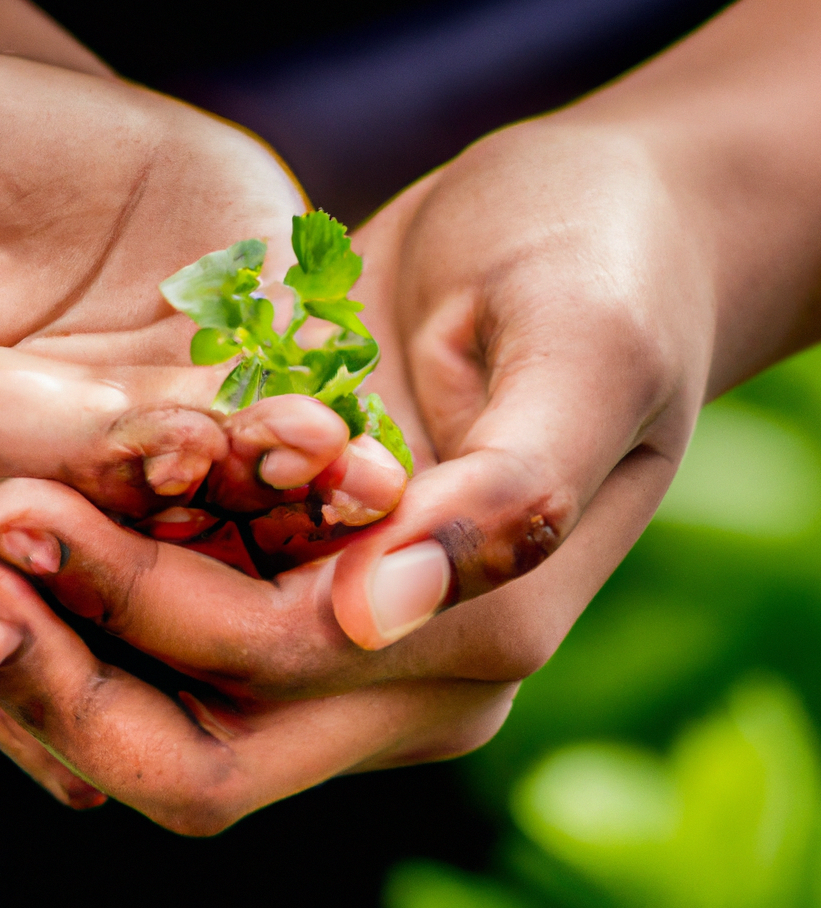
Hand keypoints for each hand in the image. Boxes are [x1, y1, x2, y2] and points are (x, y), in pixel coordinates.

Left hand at [0, 112, 705, 827]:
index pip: (278, 671)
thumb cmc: (617, 275)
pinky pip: (187, 616)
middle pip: (208, 734)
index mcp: (490, 626)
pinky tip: (39, 505)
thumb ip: (514, 491)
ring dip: (69, 635)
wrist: (611, 231)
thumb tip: (380, 617)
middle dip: (74, 663)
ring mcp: (365, 617)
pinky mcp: (320, 557)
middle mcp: (422, 654)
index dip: (141, 615)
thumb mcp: (589, 354)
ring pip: (179, 697)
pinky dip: (100, 587)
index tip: (19, 516)